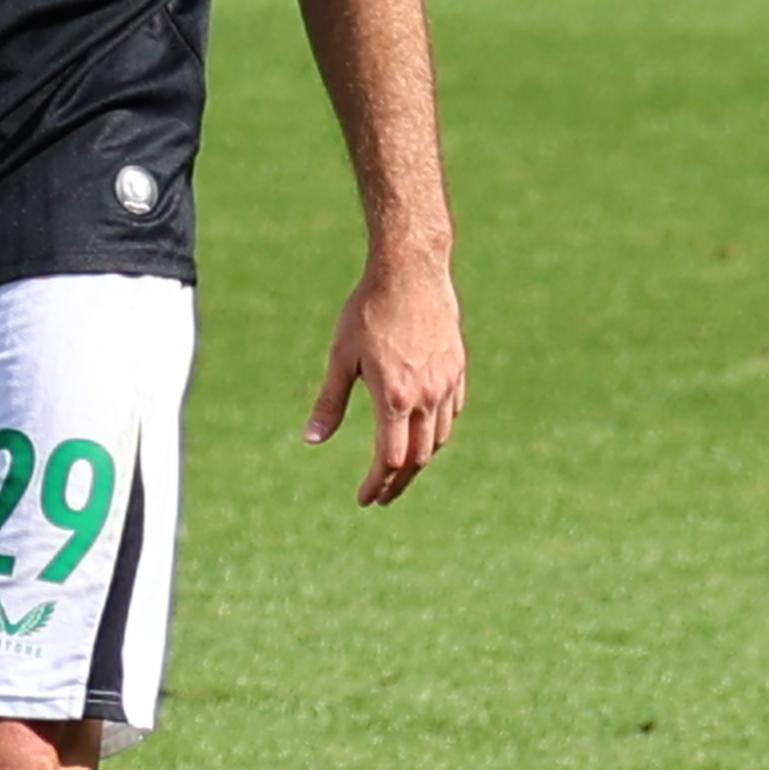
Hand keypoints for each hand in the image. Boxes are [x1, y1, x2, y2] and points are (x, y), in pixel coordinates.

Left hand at [304, 250, 464, 503]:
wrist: (411, 271)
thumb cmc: (369, 310)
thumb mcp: (341, 357)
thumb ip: (329, 402)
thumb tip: (311, 440)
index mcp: (394, 398)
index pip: (389, 460)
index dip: (376, 484)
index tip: (364, 498)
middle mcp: (426, 397)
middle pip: (417, 459)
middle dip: (398, 483)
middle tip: (382, 496)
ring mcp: (446, 383)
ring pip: (438, 439)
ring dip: (419, 462)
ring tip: (400, 471)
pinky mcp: (456, 368)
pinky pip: (452, 413)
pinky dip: (438, 433)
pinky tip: (425, 434)